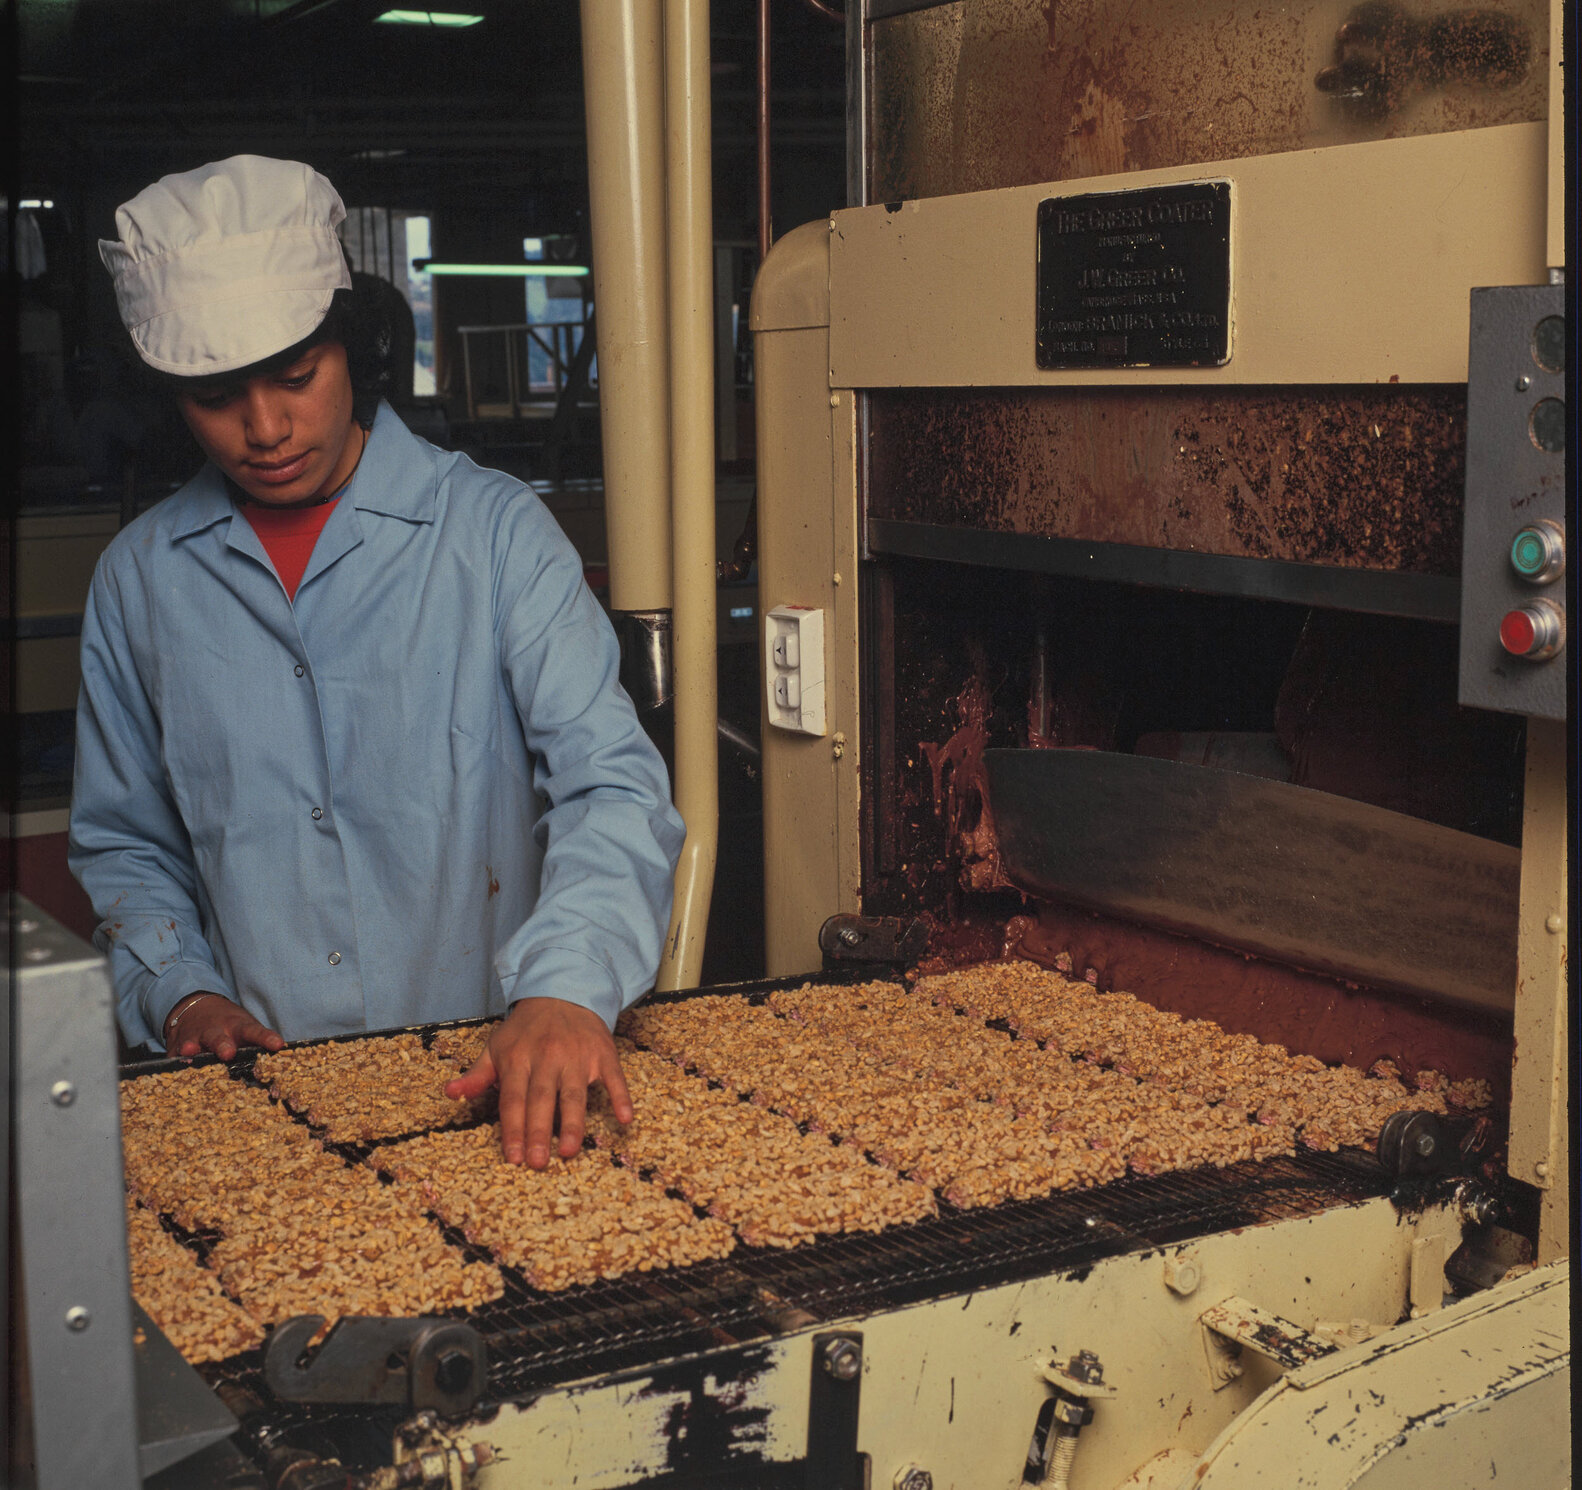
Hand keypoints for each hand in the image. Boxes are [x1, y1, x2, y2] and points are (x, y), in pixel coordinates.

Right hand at [164, 993, 284, 1060]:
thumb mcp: (245, 1027)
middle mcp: (215, 1031)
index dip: (266, 1038)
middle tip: (228, 1053)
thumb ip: (258, 1041)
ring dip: (192, 1049)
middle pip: (219, 1038)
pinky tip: (171, 1069)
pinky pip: (173, 1056)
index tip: (278, 1045)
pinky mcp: (176, 1047)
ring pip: (192, 1044)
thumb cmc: (229, 1025)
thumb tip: (280, 1058)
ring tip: (191, 1051)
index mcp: (237, 1026)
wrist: (196, 1008)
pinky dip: (173, 1062)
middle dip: (223, 1045)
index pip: (255, 1032)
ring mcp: (194, 1038)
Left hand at [443, 997, 633, 1167]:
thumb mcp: (497, 1046)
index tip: (512, 1157)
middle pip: (542, 1099)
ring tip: (568, 1151)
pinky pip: (614, 1078)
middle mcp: (548, 1057)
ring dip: (572, 1123)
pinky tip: (624, 1119)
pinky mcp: (604, 1053)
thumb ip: (477, 1075)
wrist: (563, 991)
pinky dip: (620, 1097)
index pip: (513, 1099)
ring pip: (575, 1093)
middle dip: (538, 1131)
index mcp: (519, 1058)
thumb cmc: (526, 1029)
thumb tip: (450, 1095)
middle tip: (537, 1163)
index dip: (512, 1129)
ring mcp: (578, 1056)